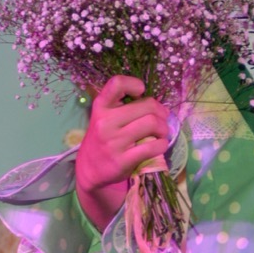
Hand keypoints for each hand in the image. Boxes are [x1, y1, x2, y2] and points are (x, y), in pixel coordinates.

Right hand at [76, 76, 171, 231]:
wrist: (89, 169)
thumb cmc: (103, 139)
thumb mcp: (104, 117)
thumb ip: (123, 107)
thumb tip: (158, 105)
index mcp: (100, 107)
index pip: (117, 83)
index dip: (134, 84)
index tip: (140, 93)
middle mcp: (105, 122)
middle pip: (147, 106)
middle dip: (161, 112)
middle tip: (161, 119)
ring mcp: (114, 141)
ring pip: (152, 123)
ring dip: (164, 128)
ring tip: (161, 133)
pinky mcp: (123, 160)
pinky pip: (153, 146)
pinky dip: (162, 144)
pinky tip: (159, 145)